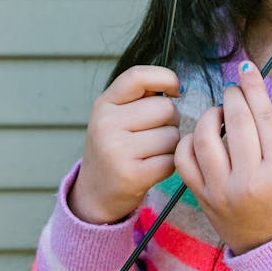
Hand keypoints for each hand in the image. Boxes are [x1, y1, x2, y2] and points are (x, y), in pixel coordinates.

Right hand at [69, 65, 180, 224]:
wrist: (95, 194)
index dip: (165, 78)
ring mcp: (117, 150)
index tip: (174, 90)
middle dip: (170, 121)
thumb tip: (177, 86)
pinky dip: (168, 165)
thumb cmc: (115, 148)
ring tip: (150, 153)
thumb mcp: (116, 116)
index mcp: (104, 104)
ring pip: (172, 135)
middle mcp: (106, 124)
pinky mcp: (132, 175)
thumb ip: (140, 97)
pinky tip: (151, 168)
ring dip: (171, 145)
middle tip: (155, 134)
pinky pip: (171, 160)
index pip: (138, 76)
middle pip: (166, 108)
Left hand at [174, 61, 271, 254]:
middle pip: (237, 122)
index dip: (253, 87)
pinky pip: (185, 159)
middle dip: (232, 96)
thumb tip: (248, 92)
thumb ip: (268, 132)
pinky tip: (199, 136)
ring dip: (210, 115)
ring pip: (205, 137)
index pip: (263, 117)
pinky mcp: (202, 197)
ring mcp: (222, 190)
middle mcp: (249, 180)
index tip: (246, 68)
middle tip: (232, 89)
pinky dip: (188, 140)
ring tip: (218, 114)